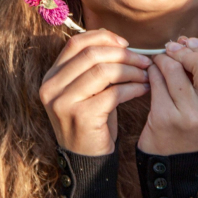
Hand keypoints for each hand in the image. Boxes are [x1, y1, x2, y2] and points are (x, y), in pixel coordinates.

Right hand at [40, 29, 151, 155]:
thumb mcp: (88, 89)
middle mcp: (51, 87)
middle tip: (143, 61)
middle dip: (123, 55)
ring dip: (131, 71)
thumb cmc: (92, 120)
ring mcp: (63, 102)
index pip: (76, 43)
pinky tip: (144, 90)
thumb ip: (95, 65)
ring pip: (103, 71)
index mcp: (52, 76)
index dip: (103, 37)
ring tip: (146, 75)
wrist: (88, 159)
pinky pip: (113, 93)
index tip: (126, 43)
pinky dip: (133, 89)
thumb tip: (119, 40)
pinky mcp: (80, 116)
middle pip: (91, 54)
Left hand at [137, 37, 197, 154]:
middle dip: (186, 51)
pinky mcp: (165, 118)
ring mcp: (190, 116)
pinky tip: (151, 73)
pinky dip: (152, 71)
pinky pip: (157, 81)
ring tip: (160, 61)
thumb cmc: (193, 127)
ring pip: (175, 69)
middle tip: (173, 49)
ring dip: (164, 58)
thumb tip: (187, 41)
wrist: (174, 163)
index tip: (191, 44)